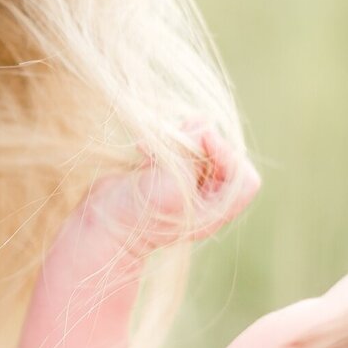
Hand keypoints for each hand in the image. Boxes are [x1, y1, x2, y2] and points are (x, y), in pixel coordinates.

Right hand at [85, 126, 259, 256]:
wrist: (102, 224)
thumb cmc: (138, 214)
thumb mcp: (171, 185)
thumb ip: (191, 156)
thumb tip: (203, 122)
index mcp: (215, 210)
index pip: (244, 178)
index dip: (229, 155)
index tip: (203, 142)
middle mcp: (205, 198)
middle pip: (222, 158)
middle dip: (201, 142)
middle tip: (180, 137)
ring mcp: (185, 185)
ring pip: (199, 149)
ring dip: (179, 140)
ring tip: (154, 146)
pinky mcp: (164, 174)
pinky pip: (176, 149)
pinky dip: (162, 143)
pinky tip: (142, 149)